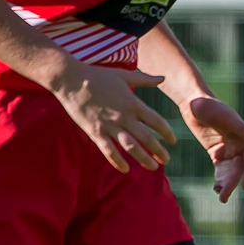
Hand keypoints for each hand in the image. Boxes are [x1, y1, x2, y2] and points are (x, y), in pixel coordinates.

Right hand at [51, 62, 177, 171]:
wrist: (70, 80)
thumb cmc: (98, 76)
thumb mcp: (124, 75)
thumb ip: (145, 79)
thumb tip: (163, 77)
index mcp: (133, 103)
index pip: (157, 122)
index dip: (167, 133)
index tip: (173, 141)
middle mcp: (123, 117)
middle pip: (146, 138)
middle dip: (159, 151)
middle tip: (166, 161)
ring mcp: (109, 125)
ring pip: (130, 147)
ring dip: (143, 159)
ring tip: (153, 167)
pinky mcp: (94, 132)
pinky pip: (108, 150)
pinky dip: (117, 161)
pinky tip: (125, 169)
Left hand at [178, 94, 243, 202]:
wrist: (193, 102)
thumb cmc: (209, 105)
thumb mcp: (225, 115)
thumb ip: (241, 128)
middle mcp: (239, 145)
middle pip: (240, 169)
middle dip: (234, 183)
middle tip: (224, 197)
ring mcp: (228, 149)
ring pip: (231, 172)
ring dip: (227, 184)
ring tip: (221, 197)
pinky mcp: (216, 152)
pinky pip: (220, 169)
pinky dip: (219, 179)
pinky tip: (215, 189)